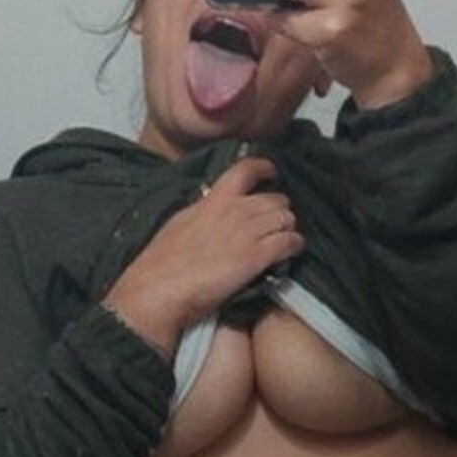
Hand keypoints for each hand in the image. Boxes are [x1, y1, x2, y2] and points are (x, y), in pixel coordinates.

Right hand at [101, 157, 302, 355]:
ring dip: (289, 228)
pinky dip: (295, 245)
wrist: (160, 288)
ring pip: (286, 218)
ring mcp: (248, 232)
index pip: (244, 170)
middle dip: (280, 209)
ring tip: (285, 239)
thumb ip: (203, 212)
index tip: (272, 173)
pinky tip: (292, 252)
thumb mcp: (181, 222)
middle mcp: (235, 210)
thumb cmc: (162, 261)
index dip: (264, 168)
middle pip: (275, 199)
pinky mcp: (257, 256)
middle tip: (277, 222)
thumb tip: (209, 207)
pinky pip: (290, 242)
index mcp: (213, 200)